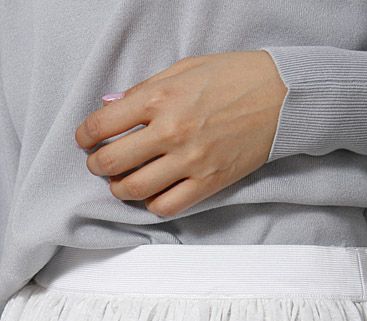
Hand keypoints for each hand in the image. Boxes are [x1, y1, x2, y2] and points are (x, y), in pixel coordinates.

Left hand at [75, 50, 286, 216]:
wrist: (281, 97)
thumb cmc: (233, 77)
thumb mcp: (183, 69)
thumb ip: (144, 90)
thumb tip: (110, 108)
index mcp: (160, 98)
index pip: (103, 125)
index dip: (85, 136)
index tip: (85, 141)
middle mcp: (171, 131)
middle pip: (113, 162)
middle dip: (96, 166)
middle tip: (99, 164)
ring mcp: (191, 161)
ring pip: (135, 189)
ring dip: (119, 189)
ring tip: (122, 182)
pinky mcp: (209, 182)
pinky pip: (167, 206)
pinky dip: (152, 204)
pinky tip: (153, 193)